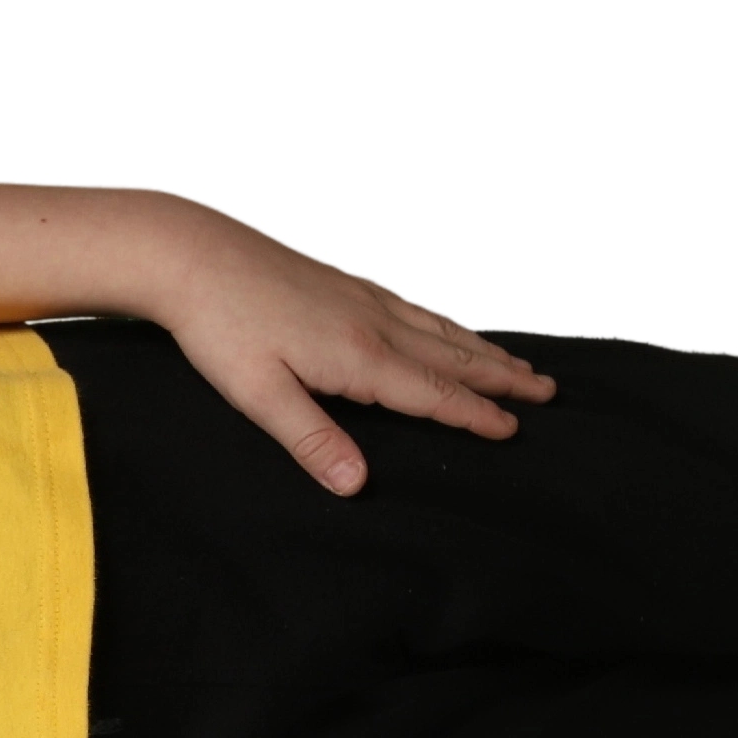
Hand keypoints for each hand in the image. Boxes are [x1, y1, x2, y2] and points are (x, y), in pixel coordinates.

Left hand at [146, 197, 556, 494]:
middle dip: (500, 377)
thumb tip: (357, 487)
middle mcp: (372, 321)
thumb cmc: (218, 325)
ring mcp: (359, 294)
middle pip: (451, 355)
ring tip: (516, 361)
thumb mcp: (257, 393)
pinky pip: (411, 303)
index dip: (475, 414)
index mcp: (358, 356)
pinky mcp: (340, 278)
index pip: (432, 394)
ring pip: (437, 326)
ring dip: (480, 347)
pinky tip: (443, 322)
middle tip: (547, 392)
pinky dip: (443, 319)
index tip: (514, 429)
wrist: (189, 250)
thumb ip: (311, 439)